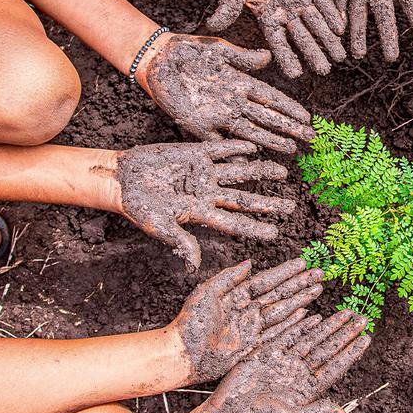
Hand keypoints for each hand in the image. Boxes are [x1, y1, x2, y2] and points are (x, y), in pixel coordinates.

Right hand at [116, 141, 294, 269]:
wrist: (121, 179)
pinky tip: (255, 147)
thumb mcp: (159, 227)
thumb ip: (180, 241)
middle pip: (244, 199)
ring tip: (282, 170)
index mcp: (201, 213)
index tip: (276, 234)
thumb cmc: (138, 207)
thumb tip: (195, 265)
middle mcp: (207, 193)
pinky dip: (235, 148)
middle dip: (267, 203)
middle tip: (291, 206)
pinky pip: (220, 150)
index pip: (234, 222)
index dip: (254, 228)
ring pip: (239, 173)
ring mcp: (203, 173)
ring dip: (260, 171)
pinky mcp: (194, 153)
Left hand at [144, 34, 314, 153]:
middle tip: (309, 139)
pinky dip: (234, 149)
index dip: (289, 108)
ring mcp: (218, 114)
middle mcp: (233, 101)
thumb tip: (268, 57)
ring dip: (270, 140)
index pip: (271, 97)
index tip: (307, 117)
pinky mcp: (199, 124)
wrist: (158, 59)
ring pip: (250, 130)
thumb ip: (243, 57)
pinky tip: (250, 158)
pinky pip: (219, 141)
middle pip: (266, 117)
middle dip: (288, 128)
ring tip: (290, 150)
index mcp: (240, 82)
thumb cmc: (189, 51)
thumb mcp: (219, 49)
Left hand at [170, 259, 324, 383]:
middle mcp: (248, 310)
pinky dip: (293, 323)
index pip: (267, 281)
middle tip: (319, 274)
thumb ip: (228, 278)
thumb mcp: (207, 293)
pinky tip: (306, 314)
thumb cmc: (190, 324)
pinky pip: (278, 332)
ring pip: (283, 310)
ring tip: (317, 289)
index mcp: (237, 295)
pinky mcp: (254, 344)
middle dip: (300, 284)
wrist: (183, 354)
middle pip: (280, 294)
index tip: (302, 262)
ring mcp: (252, 327)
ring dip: (301, 300)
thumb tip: (249, 263)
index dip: (285, 272)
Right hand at [194, 310, 371, 412]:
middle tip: (361, 318)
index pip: (336, 366)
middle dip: (344, 333)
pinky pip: (286, 335)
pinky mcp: (266, 354)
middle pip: (327, 349)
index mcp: (308, 389)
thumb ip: (319, 411)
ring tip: (344, 313)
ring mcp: (284, 362)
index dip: (351, 352)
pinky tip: (313, 315)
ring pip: (311, 339)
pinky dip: (299, 325)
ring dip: (327, 326)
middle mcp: (299, 373)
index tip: (366, 338)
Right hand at [208, 0, 345, 78]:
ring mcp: (301, 0)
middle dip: (313, 54)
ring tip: (340, 56)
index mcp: (268, 17)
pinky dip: (332, 14)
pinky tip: (341, 28)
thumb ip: (228, 8)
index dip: (287, 58)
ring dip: (328, 39)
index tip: (295, 74)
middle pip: (302, 38)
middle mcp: (287, 13)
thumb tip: (212, 27)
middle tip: (325, 71)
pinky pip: (324, 3)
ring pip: (317, 24)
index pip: (278, 43)